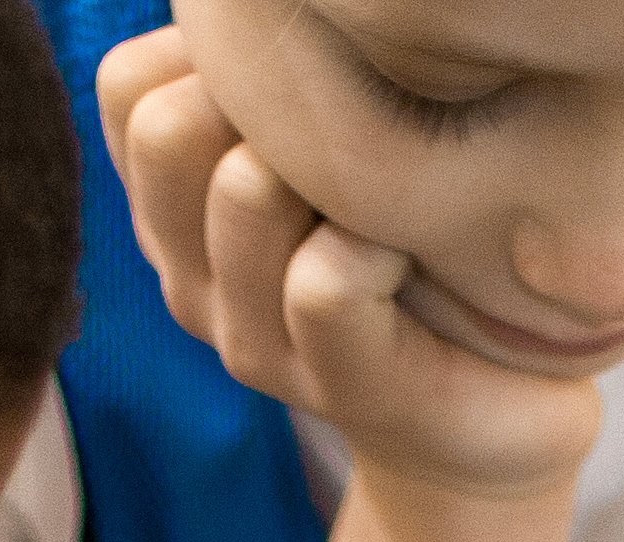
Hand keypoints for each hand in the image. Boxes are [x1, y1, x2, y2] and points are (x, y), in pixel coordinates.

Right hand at [102, 32, 599, 501]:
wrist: (497, 419)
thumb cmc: (422, 260)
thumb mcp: (332, 159)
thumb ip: (276, 98)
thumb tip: (248, 5)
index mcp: (174, 214)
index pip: (126, 87)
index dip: (210, 54)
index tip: (300, 89)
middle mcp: (190, 279)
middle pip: (166, 127)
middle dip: (265, 102)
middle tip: (355, 136)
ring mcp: (251, 343)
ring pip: (244, 191)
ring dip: (338, 169)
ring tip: (392, 198)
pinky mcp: (335, 388)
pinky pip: (323, 283)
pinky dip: (380, 249)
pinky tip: (416, 258)